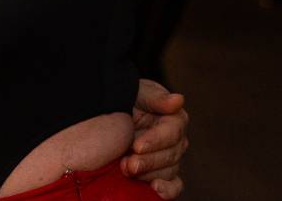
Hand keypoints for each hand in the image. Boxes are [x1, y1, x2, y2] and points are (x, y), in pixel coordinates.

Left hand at [123, 78, 187, 198]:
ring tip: (126, 171)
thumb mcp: (135, 92)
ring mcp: (168, 159)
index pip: (173, 132)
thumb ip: (156, 98)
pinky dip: (167, 190)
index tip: (136, 146)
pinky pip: (174, 186)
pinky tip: (155, 189)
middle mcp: (174, 140)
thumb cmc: (122, 100)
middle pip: (171, 154)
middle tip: (127, 164)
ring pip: (169, 171)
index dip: (156, 140)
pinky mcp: (161, 174)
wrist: (103, 118)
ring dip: (149, 173)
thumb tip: (178, 100)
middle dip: (148, 161)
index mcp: (172, 118)